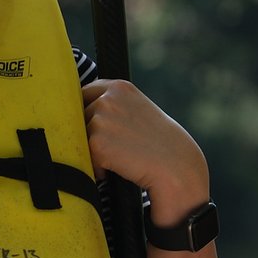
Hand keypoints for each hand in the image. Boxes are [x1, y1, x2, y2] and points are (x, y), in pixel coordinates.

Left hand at [81, 79, 210, 223]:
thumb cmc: (161, 144)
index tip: (97, 127)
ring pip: (81, 137)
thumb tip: (79, 110)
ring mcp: (101, 119)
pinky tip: (117, 168)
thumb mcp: (139, 111)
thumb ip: (114, 105)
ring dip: (94, 151)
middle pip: (79, 116)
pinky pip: (85, 156)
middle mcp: (108, 98)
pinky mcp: (97, 142)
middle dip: (90, 133)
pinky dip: (97, 166)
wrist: (178, 169)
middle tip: (117, 147)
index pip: (84, 94)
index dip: (87, 113)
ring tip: (121, 158)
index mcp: (119, 87)